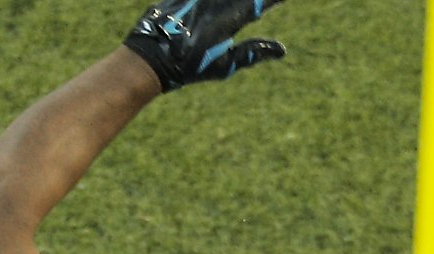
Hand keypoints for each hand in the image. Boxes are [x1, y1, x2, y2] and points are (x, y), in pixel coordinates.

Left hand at [123, 0, 286, 92]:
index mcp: (229, 19)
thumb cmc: (189, 67)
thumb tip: (281, 50)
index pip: (260, 2)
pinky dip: (213, 1)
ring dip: (238, 0)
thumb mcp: (223, 66)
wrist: (151, 58)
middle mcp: (216, 2)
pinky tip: (217, 4)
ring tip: (243, 3)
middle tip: (263, 1)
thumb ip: (251, 53)